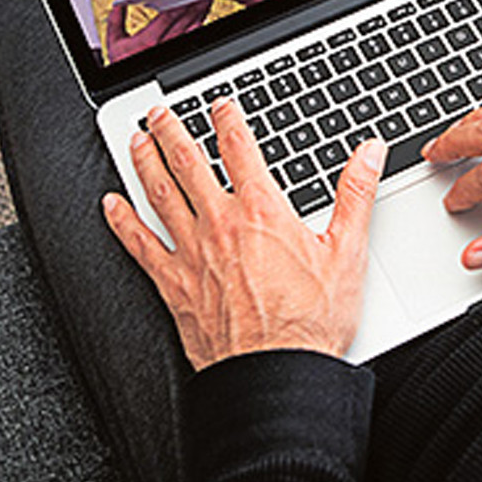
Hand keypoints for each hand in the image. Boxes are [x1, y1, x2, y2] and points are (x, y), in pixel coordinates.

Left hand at [103, 99, 386, 367]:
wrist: (275, 375)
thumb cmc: (310, 323)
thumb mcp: (348, 252)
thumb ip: (356, 194)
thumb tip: (370, 153)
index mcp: (261, 212)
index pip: (239, 149)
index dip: (227, 120)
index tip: (219, 105)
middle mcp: (220, 225)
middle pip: (188, 163)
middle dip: (172, 131)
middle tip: (160, 112)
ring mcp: (191, 254)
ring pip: (159, 194)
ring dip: (144, 161)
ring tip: (136, 141)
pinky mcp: (173, 284)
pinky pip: (139, 245)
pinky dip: (122, 221)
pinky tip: (111, 205)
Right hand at [105, 0, 210, 61]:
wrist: (127, 85)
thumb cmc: (122, 63)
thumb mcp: (114, 41)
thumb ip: (116, 20)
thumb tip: (118, 1)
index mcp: (147, 40)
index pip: (167, 17)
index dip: (179, 4)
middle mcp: (162, 46)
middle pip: (182, 22)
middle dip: (193, 6)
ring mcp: (171, 51)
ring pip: (188, 30)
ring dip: (198, 15)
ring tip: (205, 2)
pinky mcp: (176, 55)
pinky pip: (188, 41)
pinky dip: (196, 29)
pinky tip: (202, 20)